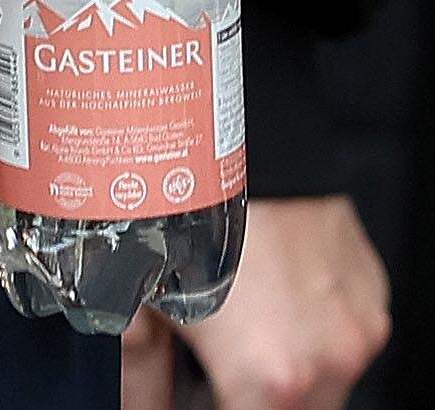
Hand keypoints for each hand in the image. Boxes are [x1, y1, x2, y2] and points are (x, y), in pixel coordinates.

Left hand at [148, 193, 389, 409]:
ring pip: (325, 383)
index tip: (190, 392)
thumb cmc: (189, 202)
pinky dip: (310, 327)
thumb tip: (144, 404)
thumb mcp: (141, 292)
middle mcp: (327, 360)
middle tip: (212, 359)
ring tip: (240, 316)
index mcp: (269, 374)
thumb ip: (142, 371)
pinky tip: (271, 286)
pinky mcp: (372, 294)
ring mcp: (357, 328)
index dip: (202, 407)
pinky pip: (342, 335)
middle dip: (249, 394)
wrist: (249, 130)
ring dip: (286, 366)